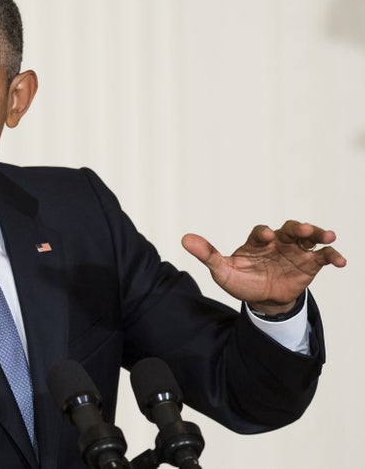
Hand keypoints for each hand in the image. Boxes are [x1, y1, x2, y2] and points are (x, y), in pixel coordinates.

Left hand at [181, 220, 346, 315]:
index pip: (261, 232)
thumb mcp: (222, 270)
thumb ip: (208, 254)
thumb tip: (184, 239)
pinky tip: (341, 261)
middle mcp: (278, 242)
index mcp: (256, 242)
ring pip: (308, 238)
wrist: (261, 299)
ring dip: (318, 234)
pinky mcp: (309, 264)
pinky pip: (323, 257)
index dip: (264, 232)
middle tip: (304, 228)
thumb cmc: (241, 280)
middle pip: (289, 229)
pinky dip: (332, 256)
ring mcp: (295, 251)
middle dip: (297, 227)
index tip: (267, 235)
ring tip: (328, 236)